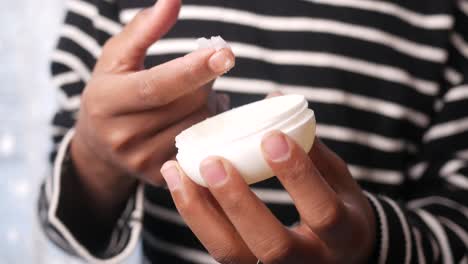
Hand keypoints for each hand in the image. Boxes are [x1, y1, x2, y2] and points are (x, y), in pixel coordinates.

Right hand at [71, 0, 234, 193]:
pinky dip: (211, 128)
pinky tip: (200, 118)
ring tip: (200, 94)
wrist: (99, 145)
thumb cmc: (112, 91)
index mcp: (107, 101)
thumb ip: (144, 28)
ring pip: (200, 126)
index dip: (192, 69)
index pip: (157, 86)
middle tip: (207, 69)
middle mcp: (122, 136)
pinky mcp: (160, 176)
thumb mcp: (117, 57)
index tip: (224, 52)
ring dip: (212, 104)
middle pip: (187, 104)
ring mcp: (142, 161)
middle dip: (207, 81)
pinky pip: (202, 147)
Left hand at [161, 131, 374, 262]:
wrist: (339, 253)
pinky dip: (196, 214)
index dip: (298, 176)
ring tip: (177, 170)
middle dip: (239, 203)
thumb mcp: (337, 179)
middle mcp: (309, 261)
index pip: (323, 212)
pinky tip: (180, 183)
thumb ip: (309, 145)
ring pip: (232, 252)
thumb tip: (274, 98)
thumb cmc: (339, 207)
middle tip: (212, 162)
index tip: (272, 137)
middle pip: (272, 245)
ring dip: (200, 211)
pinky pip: (218, 245)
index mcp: (343, 234)